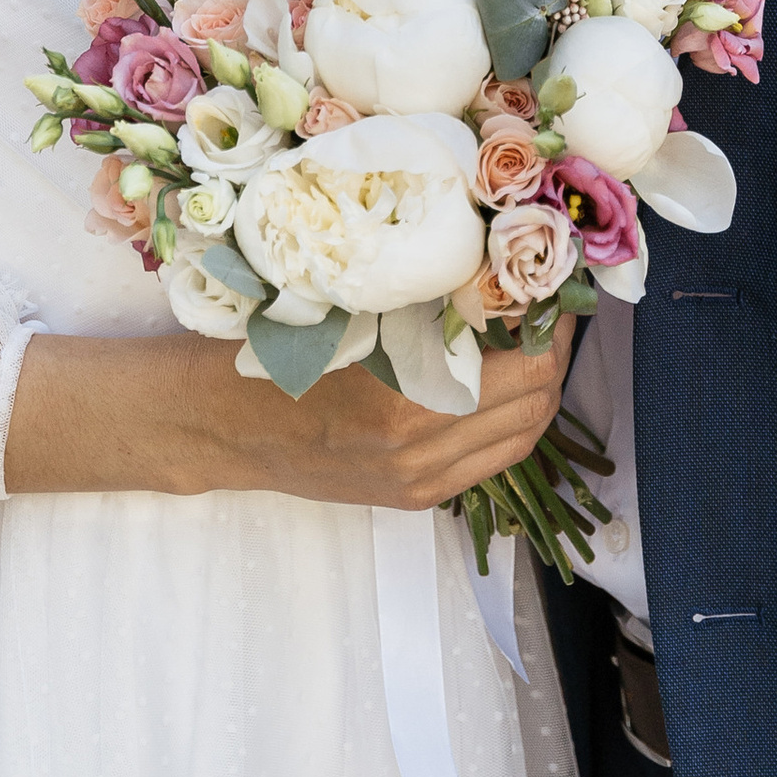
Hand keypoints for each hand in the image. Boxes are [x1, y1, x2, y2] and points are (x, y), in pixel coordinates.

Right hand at [216, 327, 573, 512]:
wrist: (222, 425)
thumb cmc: (277, 353)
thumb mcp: (353, 315)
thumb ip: (425, 310)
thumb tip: (497, 278)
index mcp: (409, 402)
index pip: (527, 371)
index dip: (553, 332)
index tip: (553, 296)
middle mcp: (422, 451)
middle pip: (535, 408)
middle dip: (553, 360)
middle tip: (548, 320)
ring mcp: (418, 481)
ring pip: (519, 442)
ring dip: (536, 396)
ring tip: (530, 353)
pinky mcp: (410, 498)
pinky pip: (486, 464)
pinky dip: (505, 427)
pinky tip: (495, 394)